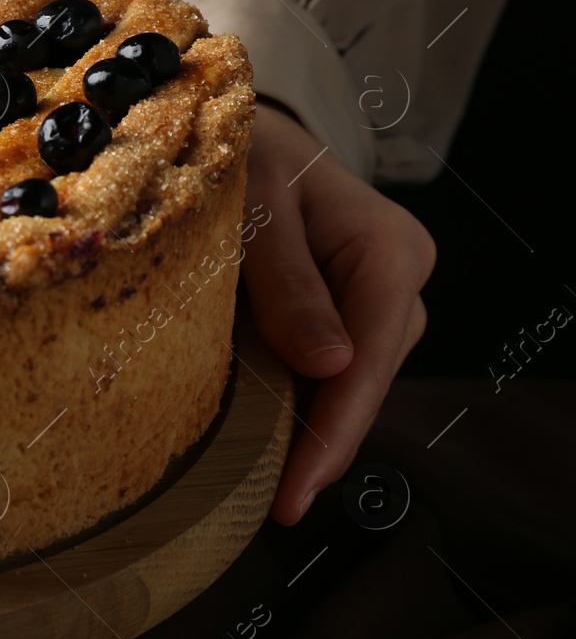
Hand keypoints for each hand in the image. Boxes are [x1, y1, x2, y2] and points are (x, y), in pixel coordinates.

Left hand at [243, 103, 434, 523]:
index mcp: (387, 249)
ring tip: (259, 483)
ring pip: (350, 382)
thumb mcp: (254, 203)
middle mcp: (395, 278)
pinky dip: (299, 402)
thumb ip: (287, 280)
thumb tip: (328, 366)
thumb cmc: (245, 152)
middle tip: (271, 506)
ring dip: (308, 429)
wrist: (243, 131)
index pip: (367, 360)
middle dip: (321, 444)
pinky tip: (266, 438)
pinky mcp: (346, 309)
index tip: (295, 493)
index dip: (333, 434)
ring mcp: (375, 297)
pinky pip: (331, 369)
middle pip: (365, 382)